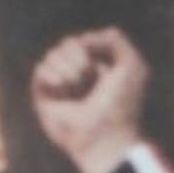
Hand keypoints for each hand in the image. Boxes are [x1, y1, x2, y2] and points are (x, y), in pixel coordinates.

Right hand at [31, 27, 148, 172]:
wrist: (102, 134)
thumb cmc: (120, 104)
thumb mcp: (132, 65)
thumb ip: (115, 39)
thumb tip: (83, 38)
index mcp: (100, 68)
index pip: (86, 40)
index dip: (92, 45)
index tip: (102, 66)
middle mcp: (79, 75)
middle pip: (68, 43)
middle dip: (78, 56)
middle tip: (88, 77)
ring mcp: (61, 84)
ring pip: (53, 54)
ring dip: (67, 68)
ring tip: (76, 86)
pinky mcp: (44, 95)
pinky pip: (41, 68)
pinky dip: (54, 76)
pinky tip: (62, 89)